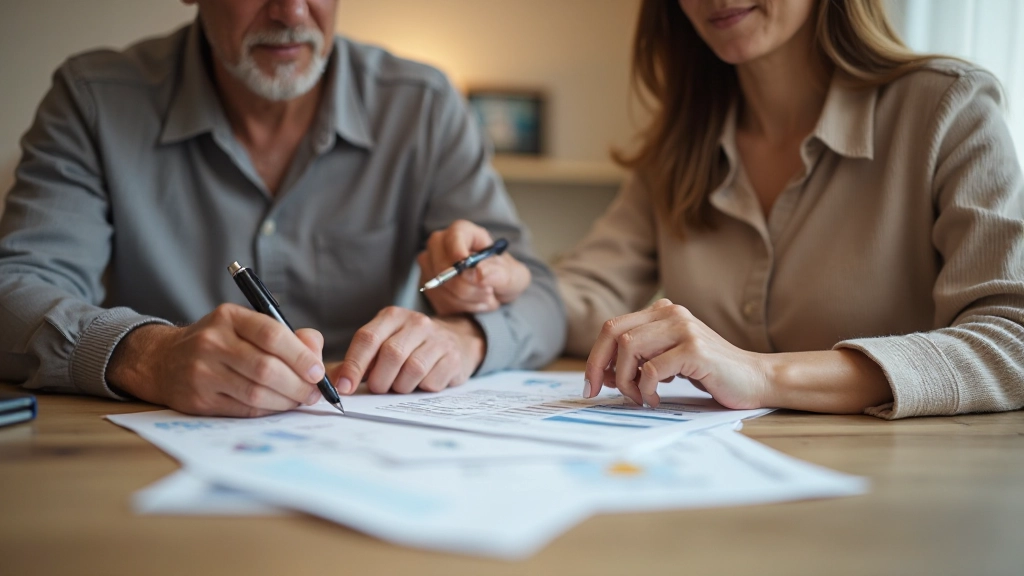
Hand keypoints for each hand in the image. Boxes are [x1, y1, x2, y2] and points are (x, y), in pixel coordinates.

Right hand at [106, 304, 327, 416]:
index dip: (300, 355)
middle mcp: (212, 342)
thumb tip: (315, 356)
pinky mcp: (199, 399)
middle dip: (298, 384)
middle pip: (266, 368)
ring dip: (286, 401)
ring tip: (300, 400)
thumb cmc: (220, 342)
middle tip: (314, 392)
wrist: (164, 360)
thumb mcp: (247, 326)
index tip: (317, 371)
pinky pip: (243, 410)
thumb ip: (288, 336)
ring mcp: (202, 372)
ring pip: (256, 393)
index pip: (271, 334)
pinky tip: (278, 406)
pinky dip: (268, 411)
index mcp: (229, 317)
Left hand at [329, 306, 484, 394]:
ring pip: (412, 370)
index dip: (353, 366)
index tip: (344, 388)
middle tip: (379, 388)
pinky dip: (422, 389)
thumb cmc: (410, 347)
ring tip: (401, 385)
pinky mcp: (453, 357)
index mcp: (392, 317)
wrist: (456, 341)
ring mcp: (438, 338)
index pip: (367, 338)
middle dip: (380, 380)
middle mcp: (416, 323)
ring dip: (401, 387)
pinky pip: (432, 381)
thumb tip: (331, 382)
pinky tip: (423, 383)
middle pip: (391, 355)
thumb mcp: (384, 343)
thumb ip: (358, 361)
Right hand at [417, 219, 530, 315]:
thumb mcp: (514, 276)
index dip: (458, 250)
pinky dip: (461, 308)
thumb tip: (478, 272)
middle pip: (442, 264)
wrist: (496, 293)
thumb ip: (499, 273)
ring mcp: (431, 267)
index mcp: (464, 233)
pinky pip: (440, 302)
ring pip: (441, 287)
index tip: (466, 266)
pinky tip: (474, 303)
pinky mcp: (430, 288)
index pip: (454, 236)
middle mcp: (442, 246)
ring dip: (468, 299)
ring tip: (486, 297)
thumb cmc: (504, 277)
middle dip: (467, 285)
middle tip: (489, 292)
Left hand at [583, 299, 769, 409]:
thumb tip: (600, 373)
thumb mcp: (668, 360)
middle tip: (598, 392)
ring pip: (629, 349)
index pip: (612, 327)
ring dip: (625, 380)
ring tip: (639, 397)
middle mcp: (671, 314)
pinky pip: (651, 369)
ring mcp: (683, 329)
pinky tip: (655, 399)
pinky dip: (646, 389)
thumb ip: (639, 359)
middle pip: (614, 333)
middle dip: (598, 366)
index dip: (595, 356)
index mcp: (662, 312)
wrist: (755, 378)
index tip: (590, 384)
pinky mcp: (694, 349)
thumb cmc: (710, 372)